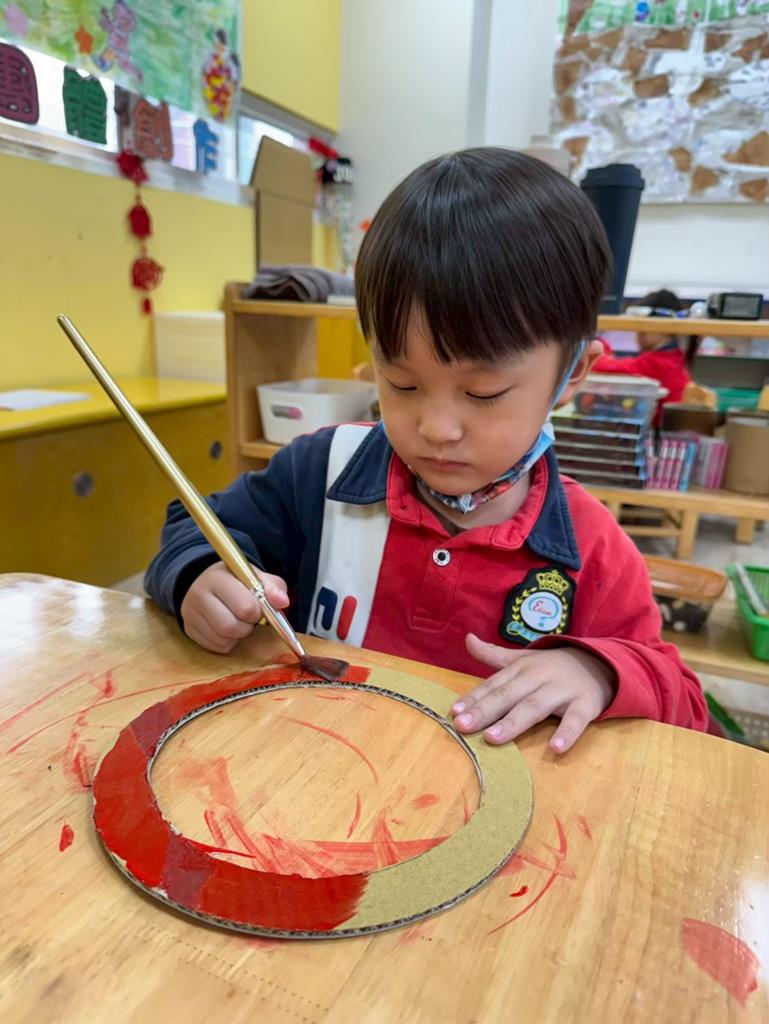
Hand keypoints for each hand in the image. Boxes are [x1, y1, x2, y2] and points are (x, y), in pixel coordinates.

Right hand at [180, 561, 288, 653]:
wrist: (207, 582)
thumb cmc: (237, 581)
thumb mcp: (256, 577)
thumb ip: (273, 587)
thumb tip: (282, 602)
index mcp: (217, 577)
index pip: (245, 606)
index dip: (258, 611)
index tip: (259, 607)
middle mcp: (199, 594)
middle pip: (230, 626)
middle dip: (248, 626)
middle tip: (250, 618)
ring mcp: (191, 613)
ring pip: (223, 639)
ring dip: (239, 635)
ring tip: (239, 621)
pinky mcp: (189, 629)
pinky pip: (216, 647)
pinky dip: (229, 642)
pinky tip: (229, 629)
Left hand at [452, 634, 614, 753]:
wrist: (599, 662)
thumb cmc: (551, 667)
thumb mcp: (523, 659)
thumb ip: (493, 655)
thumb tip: (467, 638)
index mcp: (521, 668)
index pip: (493, 684)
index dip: (473, 698)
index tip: (454, 713)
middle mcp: (539, 676)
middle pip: (508, 695)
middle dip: (485, 710)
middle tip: (463, 727)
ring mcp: (563, 689)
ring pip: (535, 706)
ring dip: (514, 722)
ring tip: (493, 738)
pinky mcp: (586, 704)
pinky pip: (576, 719)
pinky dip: (567, 733)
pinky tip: (555, 747)